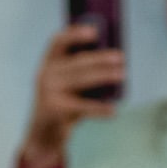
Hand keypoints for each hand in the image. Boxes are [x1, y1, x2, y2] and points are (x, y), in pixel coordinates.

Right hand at [18, 25, 124, 167]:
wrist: (43, 135)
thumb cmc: (62, 104)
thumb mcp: (66, 84)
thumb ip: (81, 72)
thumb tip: (114, 61)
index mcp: (48, 63)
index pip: (58, 41)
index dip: (75, 34)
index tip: (94, 32)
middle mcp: (46, 75)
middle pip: (77, 62)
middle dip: (101, 59)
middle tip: (121, 58)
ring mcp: (49, 92)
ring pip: (82, 80)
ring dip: (105, 76)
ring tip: (123, 75)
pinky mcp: (56, 110)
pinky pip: (83, 107)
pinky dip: (100, 109)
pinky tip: (113, 110)